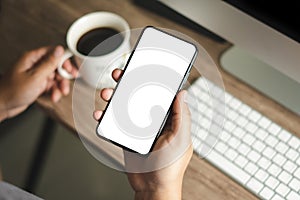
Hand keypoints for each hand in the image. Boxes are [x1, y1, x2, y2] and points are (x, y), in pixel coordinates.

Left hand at [0, 46, 77, 120]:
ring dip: (60, 86)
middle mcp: (36, 65)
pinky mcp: (38, 84)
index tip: (70, 68)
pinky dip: (55, 91)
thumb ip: (49, 63)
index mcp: (32, 58)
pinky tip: (54, 97)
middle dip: (64, 75)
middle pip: (57, 65)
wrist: (3, 106)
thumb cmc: (13, 91)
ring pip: (56, 77)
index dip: (64, 59)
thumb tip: (59, 50)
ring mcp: (37, 75)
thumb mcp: (35, 76)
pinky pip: (52, 85)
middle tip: (67, 82)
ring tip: (60, 93)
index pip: (53, 52)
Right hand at [94, 69, 192, 199]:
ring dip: (114, 97)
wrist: (152, 187)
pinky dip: (105, 117)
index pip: (161, 93)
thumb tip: (183, 92)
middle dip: (128, 83)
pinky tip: (100, 114)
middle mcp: (153, 119)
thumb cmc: (170, 167)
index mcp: (169, 118)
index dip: (153, 79)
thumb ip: (182, 116)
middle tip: (120, 74)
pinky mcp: (127, 136)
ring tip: (106, 93)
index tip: (144, 67)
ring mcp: (139, 128)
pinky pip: (114, 123)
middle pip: (139, 95)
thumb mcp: (180, 139)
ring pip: (124, 107)